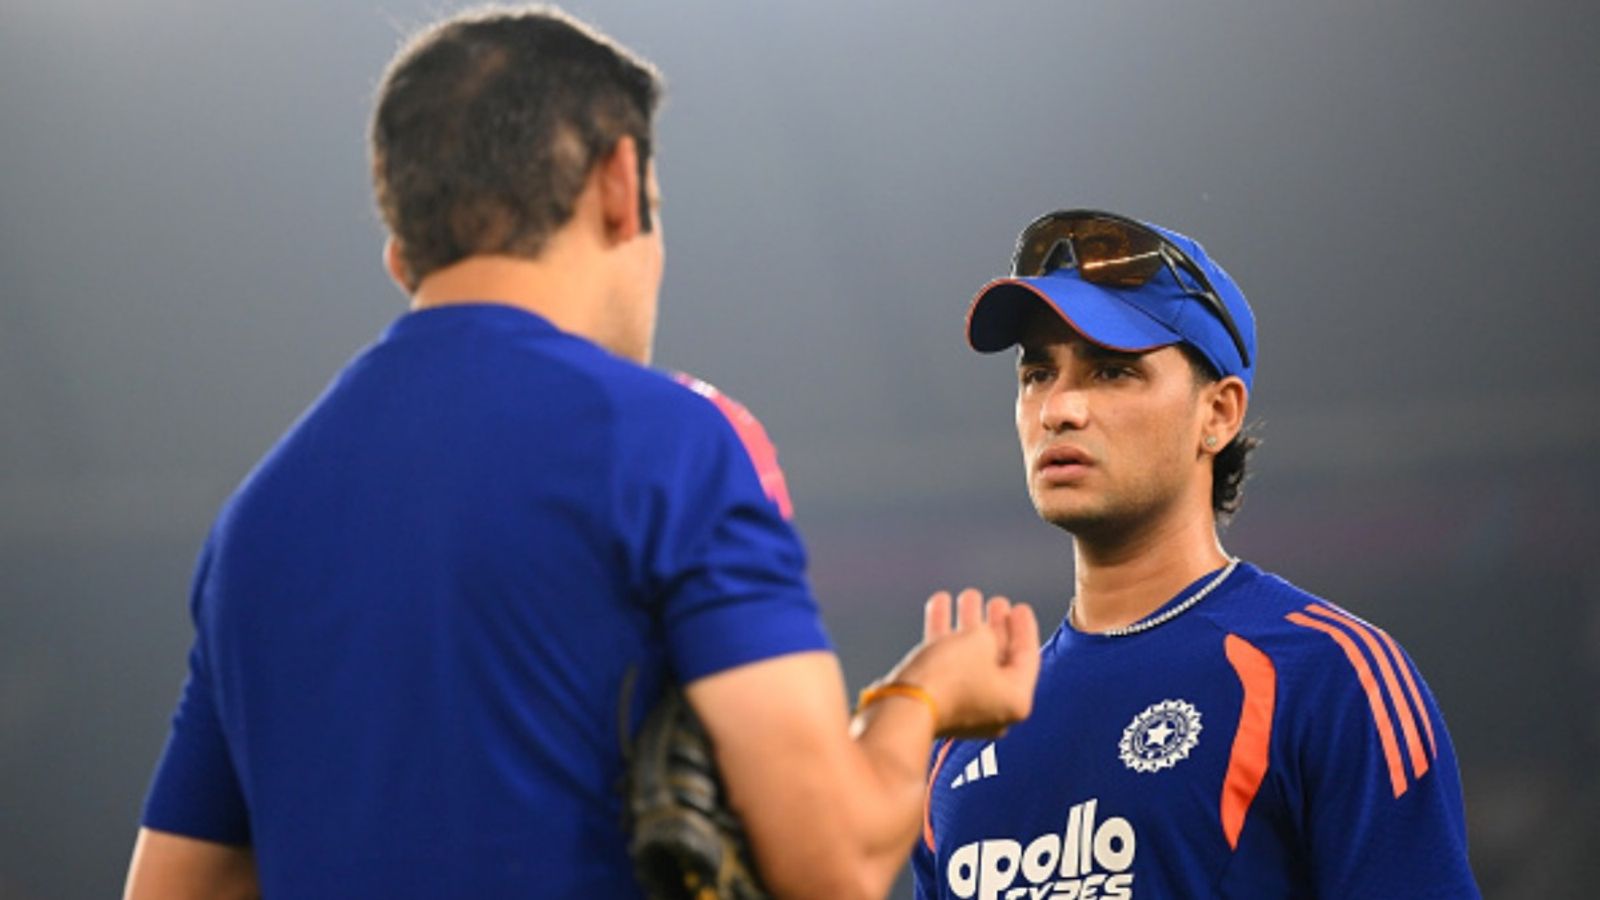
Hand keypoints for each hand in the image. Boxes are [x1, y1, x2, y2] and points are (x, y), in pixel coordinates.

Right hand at [878, 589, 1040, 738]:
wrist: (906, 705)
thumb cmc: (949, 679)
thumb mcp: (980, 640)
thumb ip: (988, 633)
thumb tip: (979, 637)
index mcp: (1015, 699)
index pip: (1027, 657)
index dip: (1024, 627)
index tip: (1020, 608)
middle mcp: (992, 708)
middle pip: (997, 658)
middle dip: (994, 625)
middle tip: (996, 603)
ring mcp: (963, 706)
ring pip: (969, 658)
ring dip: (968, 624)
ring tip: (968, 597)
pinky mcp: (937, 701)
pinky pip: (945, 663)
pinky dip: (944, 635)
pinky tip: (940, 605)